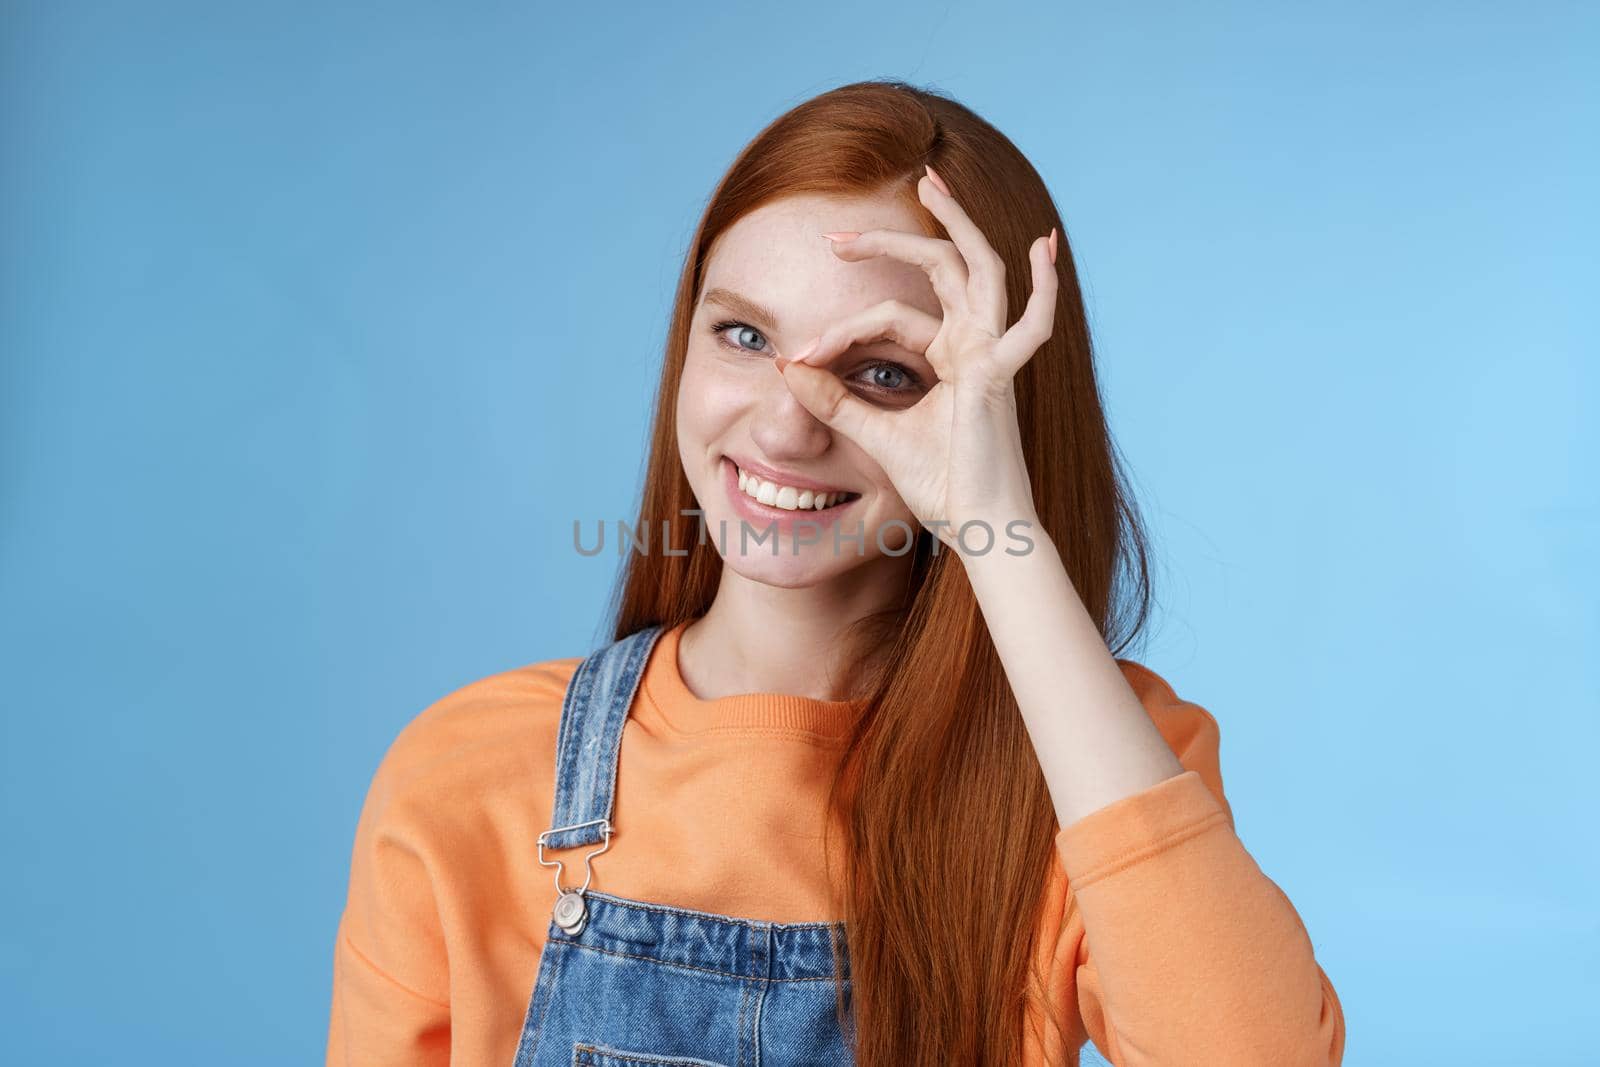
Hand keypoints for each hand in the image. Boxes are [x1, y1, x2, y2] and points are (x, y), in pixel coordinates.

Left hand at [774, 165, 1058, 552]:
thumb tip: (785, 368)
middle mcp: (975, 345)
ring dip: (956, 222)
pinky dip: (1045, 287)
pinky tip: (1045, 246)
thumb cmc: (941, 488)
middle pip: (937, 269)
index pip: (890, 317)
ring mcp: (992, 355)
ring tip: (930, 181)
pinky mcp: (998, 378)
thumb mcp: (875, 436)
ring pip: (976, 269)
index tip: (797, 359)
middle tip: (837, 234)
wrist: (979, 529)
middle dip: (891, 240)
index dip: (839, 333)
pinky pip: (1030, 326)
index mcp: (951, 357)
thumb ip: (834, 401)